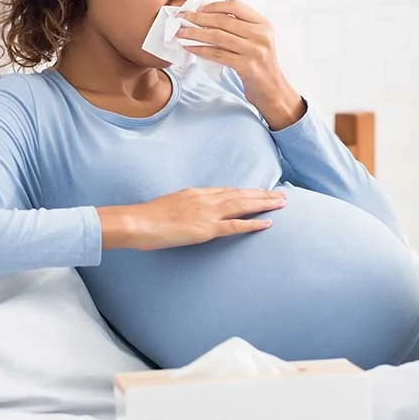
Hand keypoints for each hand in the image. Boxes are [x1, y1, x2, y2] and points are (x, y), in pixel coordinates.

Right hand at [96, 187, 286, 250]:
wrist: (137, 222)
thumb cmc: (147, 217)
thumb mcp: (169, 206)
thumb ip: (184, 207)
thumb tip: (191, 213)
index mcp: (196, 193)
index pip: (227, 190)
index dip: (246, 191)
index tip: (260, 191)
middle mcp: (205, 199)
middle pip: (240, 195)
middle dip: (262, 195)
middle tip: (281, 195)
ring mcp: (207, 213)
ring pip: (242, 206)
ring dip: (263, 204)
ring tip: (281, 203)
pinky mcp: (206, 229)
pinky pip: (234, 226)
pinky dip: (252, 224)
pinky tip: (267, 223)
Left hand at [176, 0, 305, 129]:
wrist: (273, 91)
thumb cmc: (260, 65)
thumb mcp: (257, 40)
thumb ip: (240, 28)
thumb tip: (207, 15)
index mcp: (263, 24)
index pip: (236, 6)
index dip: (214, 5)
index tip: (197, 8)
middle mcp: (261, 35)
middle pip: (223, 20)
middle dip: (198, 18)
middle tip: (181, 17)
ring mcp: (255, 50)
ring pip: (217, 36)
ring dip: (195, 33)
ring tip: (180, 33)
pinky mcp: (247, 66)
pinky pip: (217, 54)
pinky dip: (200, 50)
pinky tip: (190, 49)